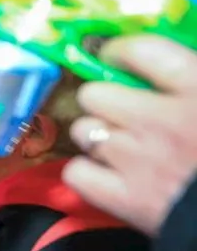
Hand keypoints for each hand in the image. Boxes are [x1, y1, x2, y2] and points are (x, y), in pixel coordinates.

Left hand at [64, 36, 196, 235]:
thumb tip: (173, 69)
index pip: (140, 50)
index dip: (120, 51)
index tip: (116, 58)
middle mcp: (158, 119)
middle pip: (95, 93)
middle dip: (105, 101)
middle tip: (123, 112)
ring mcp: (137, 160)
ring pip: (83, 131)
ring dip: (97, 136)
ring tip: (120, 147)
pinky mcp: (127, 200)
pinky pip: (78, 173)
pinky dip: (88, 174)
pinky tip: (108, 176)